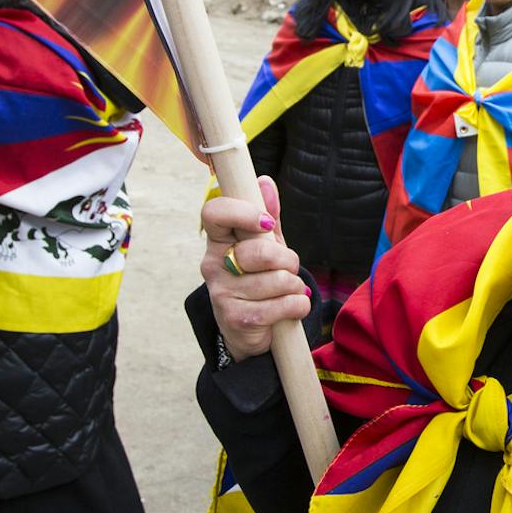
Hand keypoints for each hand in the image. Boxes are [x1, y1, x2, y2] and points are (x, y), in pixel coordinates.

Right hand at [200, 176, 308, 360]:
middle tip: (288, 267)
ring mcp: (222, 294)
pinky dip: (298, 305)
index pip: (213, 213)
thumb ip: (267, 215)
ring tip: (287, 290)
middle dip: (287, 259)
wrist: (249, 330)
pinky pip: (283, 306)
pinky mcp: (237, 319)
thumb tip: (264, 182)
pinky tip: (291, 307)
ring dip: (294, 286)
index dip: (243, 212)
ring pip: (277, 280)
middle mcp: (213, 266)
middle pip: (258, 251)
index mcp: (217, 241)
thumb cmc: (259, 279)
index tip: (266, 223)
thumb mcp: (265, 245)